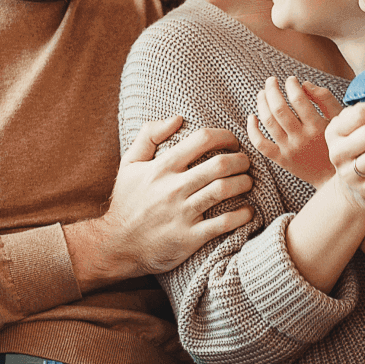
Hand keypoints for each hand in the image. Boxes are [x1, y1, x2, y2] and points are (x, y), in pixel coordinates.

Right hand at [71, 116, 254, 285]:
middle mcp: (174, 188)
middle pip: (220, 164)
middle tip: (245, 162)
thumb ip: (149, 135)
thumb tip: (177, 118)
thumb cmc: (127, 202)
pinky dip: (243, 215)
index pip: (202, 140)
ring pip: (225, 190)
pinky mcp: (190, 237)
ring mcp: (183, 213)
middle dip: (241, 160)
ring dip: (244, 183)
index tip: (232, 141)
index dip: (225, 136)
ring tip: (248, 181)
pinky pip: (224, 223)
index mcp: (162, 167)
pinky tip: (248, 211)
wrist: (116, 245)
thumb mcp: (129, 164)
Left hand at [247, 76, 343, 187]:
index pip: (299, 99)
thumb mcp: (339, 119)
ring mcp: (289, 150)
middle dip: (272, 89)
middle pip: (279, 109)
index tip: (291, 79)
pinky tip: (252, 116)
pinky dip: (252, 129)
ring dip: (261, 103)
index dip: (291, 85)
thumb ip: (325, 98)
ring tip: (262, 93)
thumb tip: (304, 84)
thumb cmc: (336, 142)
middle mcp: (302, 139)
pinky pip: (260, 144)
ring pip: (268, 123)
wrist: (333, 177)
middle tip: (271, 80)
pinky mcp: (281, 160)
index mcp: (318, 127)